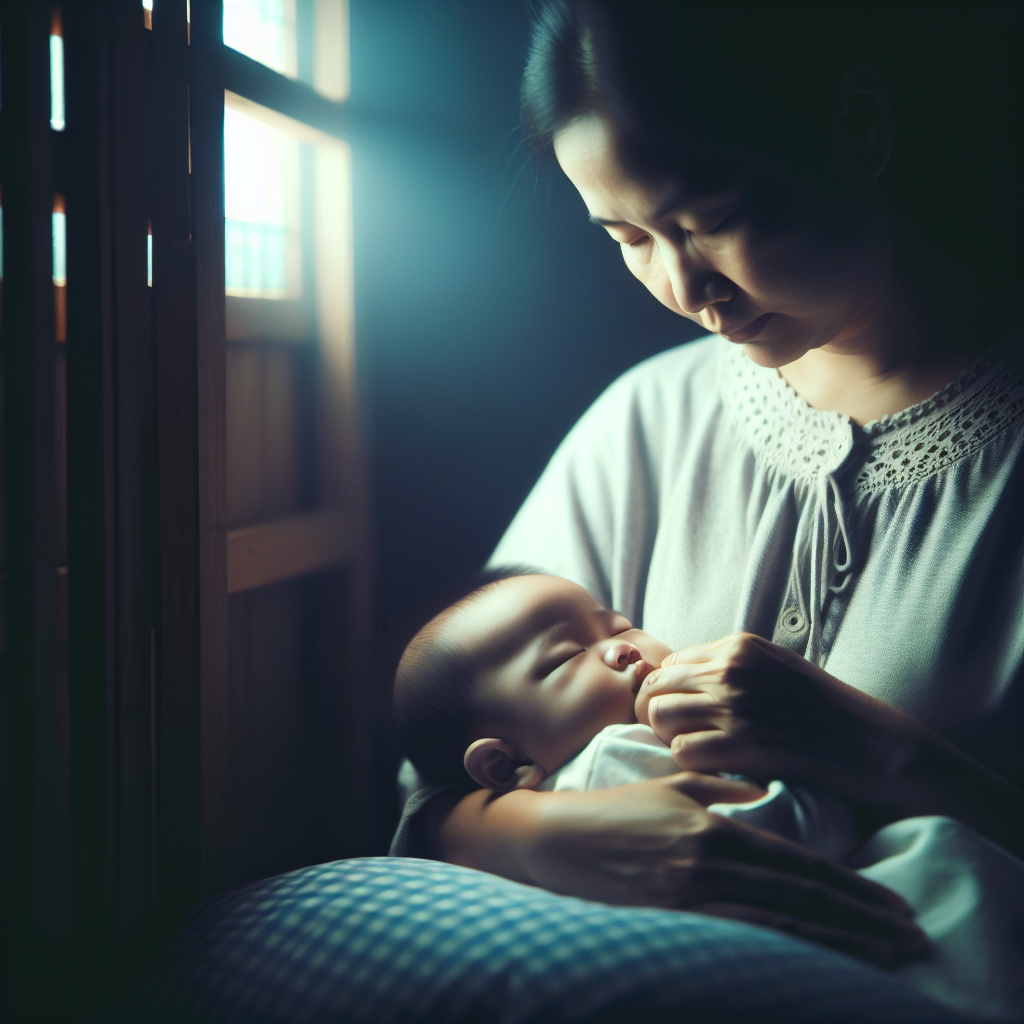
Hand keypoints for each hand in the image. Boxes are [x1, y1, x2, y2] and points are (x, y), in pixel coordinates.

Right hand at [521, 774, 925, 966]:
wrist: (557, 840)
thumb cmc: (615, 809)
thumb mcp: (670, 782)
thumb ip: (722, 785)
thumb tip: (767, 791)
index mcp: (716, 828)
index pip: (800, 863)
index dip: (852, 887)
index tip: (892, 903)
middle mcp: (711, 865)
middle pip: (802, 898)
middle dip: (861, 920)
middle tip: (909, 936)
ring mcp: (693, 899)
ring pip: (780, 926)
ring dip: (836, 943)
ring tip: (881, 956)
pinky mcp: (674, 922)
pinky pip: (741, 942)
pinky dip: (785, 952)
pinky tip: (814, 961)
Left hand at [634, 633, 920, 800]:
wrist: (869, 745)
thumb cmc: (823, 711)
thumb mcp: (775, 668)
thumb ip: (730, 666)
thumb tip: (679, 677)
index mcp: (739, 646)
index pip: (670, 662)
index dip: (668, 690)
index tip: (682, 711)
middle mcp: (730, 670)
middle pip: (654, 687)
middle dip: (656, 712)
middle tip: (676, 734)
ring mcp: (734, 706)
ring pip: (658, 717)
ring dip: (668, 736)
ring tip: (694, 748)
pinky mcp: (740, 744)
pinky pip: (680, 751)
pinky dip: (689, 762)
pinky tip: (713, 765)